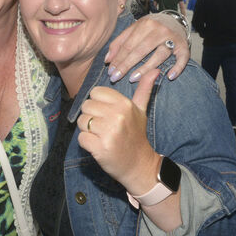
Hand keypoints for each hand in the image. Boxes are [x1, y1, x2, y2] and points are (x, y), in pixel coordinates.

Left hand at [77, 69, 159, 193]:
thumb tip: (155, 70)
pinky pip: (81, 138)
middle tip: (104, 127)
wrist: (138, 165)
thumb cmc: (136, 135)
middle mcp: (117, 116)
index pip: (95, 92)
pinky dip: (86, 143)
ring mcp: (108, 132)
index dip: (98, 104)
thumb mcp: (141, 111)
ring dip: (87, 131)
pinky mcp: (100, 147)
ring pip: (81, 121)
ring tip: (101, 136)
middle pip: (86, 106)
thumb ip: (144, 90)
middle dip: (91, 117)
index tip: (107, 114)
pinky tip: (98, 146)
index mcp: (125, 104)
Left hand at [105, 12, 189, 82]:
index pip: (128, 45)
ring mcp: (172, 37)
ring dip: (146, 68)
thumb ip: (120, 43)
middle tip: (116, 78)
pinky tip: (170, 76)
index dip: (118, 59)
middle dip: (126, 65)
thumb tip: (107, 60)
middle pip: (140, 50)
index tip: (110, 72)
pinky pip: (182, 58)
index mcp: (144, 24)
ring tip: (133, 78)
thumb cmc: (151, 27)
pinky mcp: (184, 45)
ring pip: (159, 55)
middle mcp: (158, 30)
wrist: (175, 19)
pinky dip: (177, 67)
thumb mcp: (134, 29)